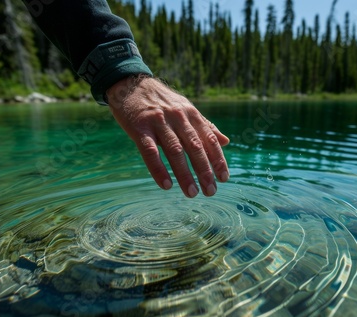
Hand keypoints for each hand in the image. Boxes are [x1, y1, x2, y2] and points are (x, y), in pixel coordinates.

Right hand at [106, 76, 229, 197]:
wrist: (129, 83)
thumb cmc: (161, 101)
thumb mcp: (186, 108)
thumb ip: (205, 126)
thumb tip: (227, 142)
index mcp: (190, 114)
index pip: (209, 139)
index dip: (218, 159)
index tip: (224, 178)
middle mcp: (177, 117)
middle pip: (195, 147)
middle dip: (204, 171)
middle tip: (211, 191)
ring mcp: (158, 122)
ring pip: (175, 151)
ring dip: (185, 174)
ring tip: (191, 193)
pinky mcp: (139, 128)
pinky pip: (150, 152)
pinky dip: (159, 170)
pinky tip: (166, 185)